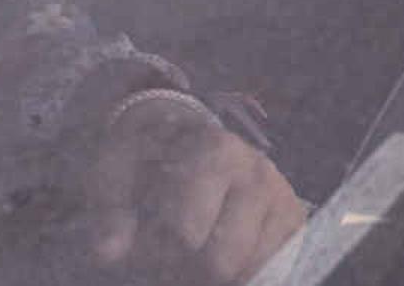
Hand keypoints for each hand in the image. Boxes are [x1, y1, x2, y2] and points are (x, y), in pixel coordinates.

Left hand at [86, 90, 305, 282]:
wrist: (181, 132)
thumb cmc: (145, 157)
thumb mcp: (116, 172)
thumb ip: (109, 212)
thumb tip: (108, 253)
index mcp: (214, 150)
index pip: (185, 232)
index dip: (157, 251)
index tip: (146, 241)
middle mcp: (256, 170)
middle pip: (221, 261)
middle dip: (190, 269)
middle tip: (172, 255)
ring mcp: (281, 195)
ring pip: (251, 271)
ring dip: (216, 274)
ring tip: (197, 253)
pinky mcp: (295, 220)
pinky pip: (277, 270)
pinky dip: (246, 274)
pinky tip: (225, 258)